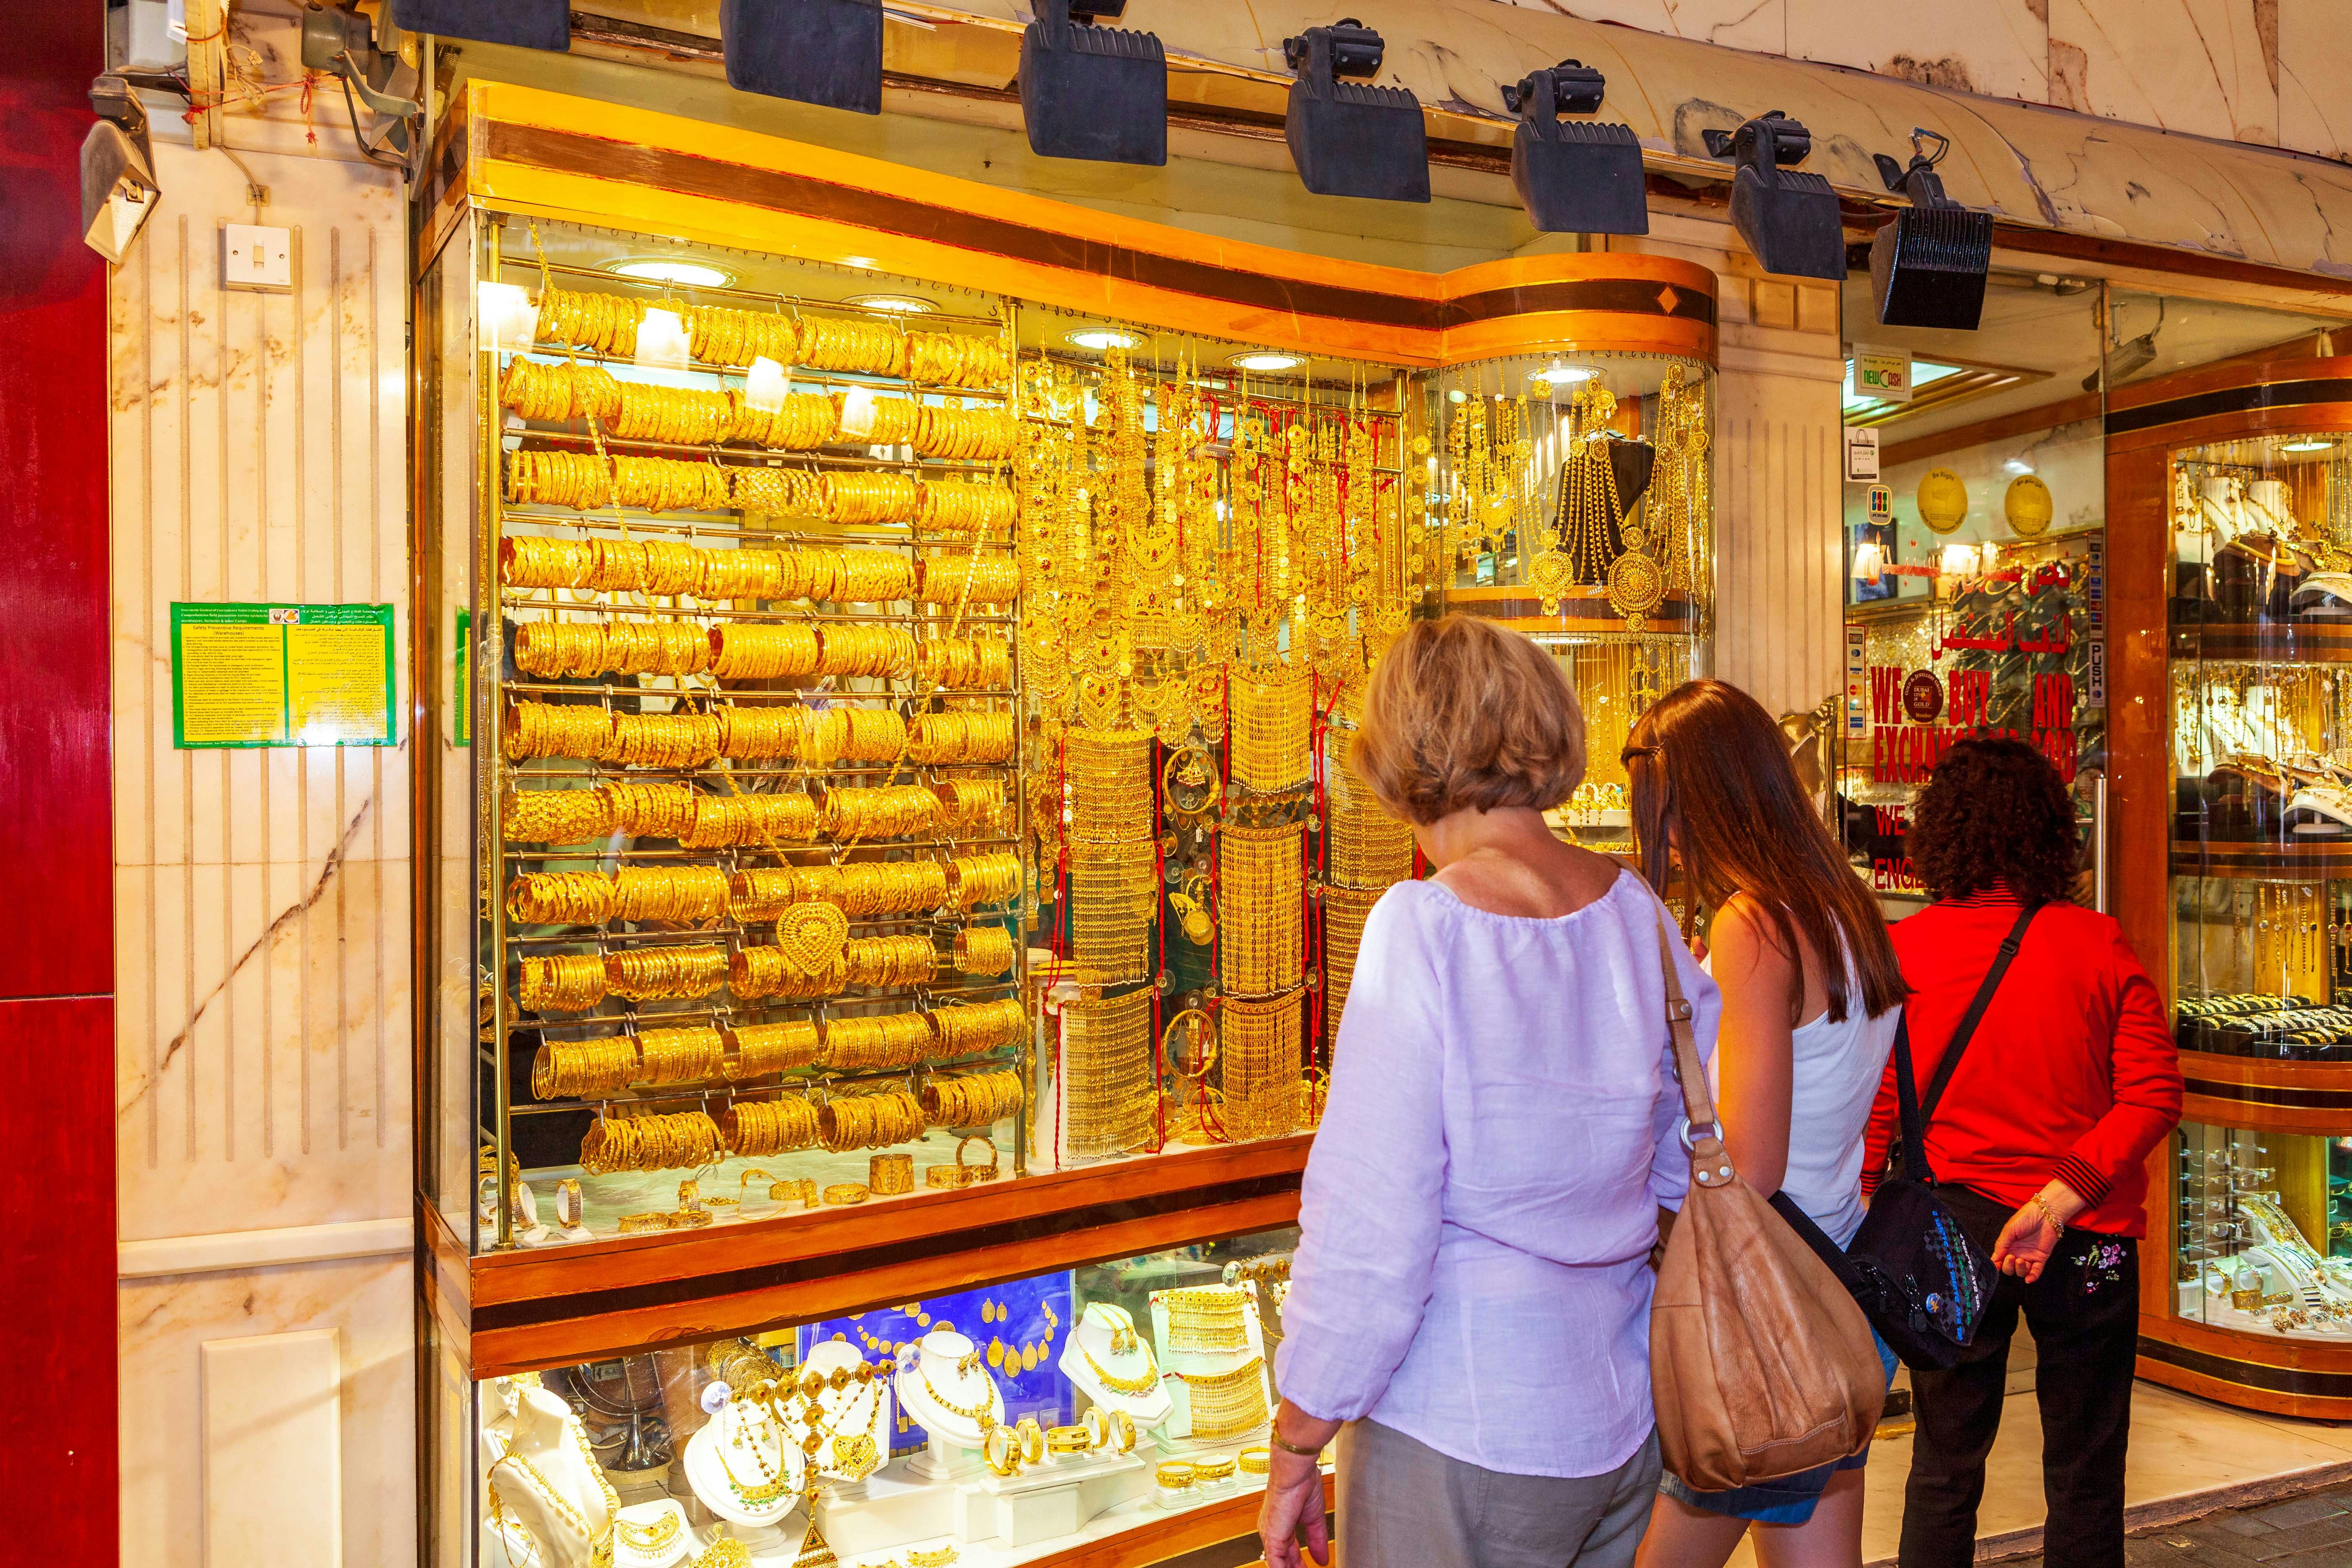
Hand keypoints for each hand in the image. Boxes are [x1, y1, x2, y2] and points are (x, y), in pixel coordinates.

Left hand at [1257, 1451, 1329, 1567]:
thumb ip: (1316, 1539)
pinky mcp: (1272, 1538)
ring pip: (1277, 1564)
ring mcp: (1271, 1536)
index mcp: (1282, 1526)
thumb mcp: (1314, 1518)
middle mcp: (1273, 1532)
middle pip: (1282, 1561)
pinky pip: (1275, 1564)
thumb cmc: (1301, 1484)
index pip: (1288, 1553)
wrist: (1296, 1472)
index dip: (1298, 1565)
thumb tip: (1322, 1558)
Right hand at [1992, 1183, 2085, 1282]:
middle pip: (2010, 1268)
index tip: (1995, 1266)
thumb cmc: (2025, 1218)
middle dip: (2008, 1266)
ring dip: (2019, 1270)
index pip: (1999, 1260)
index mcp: (2007, 1246)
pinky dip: (2032, 1277)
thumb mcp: (2009, 1229)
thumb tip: (1994, 1260)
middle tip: (2011, 1257)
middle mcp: (2017, 1253)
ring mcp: (2029, 1256)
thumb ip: (2001, 1244)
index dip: (1996, 1265)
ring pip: (2022, 1272)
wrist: (2044, 1215)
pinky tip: (2029, 1279)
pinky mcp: (2041, 1258)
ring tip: (2020, 1260)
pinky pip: (2036, 1271)